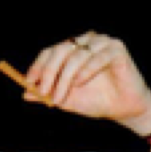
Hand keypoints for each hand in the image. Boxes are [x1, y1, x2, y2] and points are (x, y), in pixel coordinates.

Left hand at [26, 32, 150, 134]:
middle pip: (61, 50)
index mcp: (73, 49)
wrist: (125, 110)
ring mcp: (102, 42)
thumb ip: (48, 94)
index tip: (29, 83)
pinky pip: (96, 57)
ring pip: (76, 55)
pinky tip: (79, 83)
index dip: (38, 66)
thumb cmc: (97, 101)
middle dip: (49, 72)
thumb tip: (25, 93)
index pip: (50, 51)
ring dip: (65, 78)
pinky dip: (85, 71)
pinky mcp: (117, 48)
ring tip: (61, 97)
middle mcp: (86, 41)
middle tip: (43, 92)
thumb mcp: (67, 99)